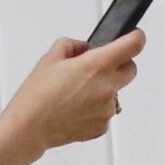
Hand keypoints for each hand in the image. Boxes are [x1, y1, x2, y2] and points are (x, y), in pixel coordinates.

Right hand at [0, 25, 144, 164]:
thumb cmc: (36, 95)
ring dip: (104, 89)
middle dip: (119, 64)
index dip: (135, 37)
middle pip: (131, 69)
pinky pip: (105, 112)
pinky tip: (75, 109)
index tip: (132, 36)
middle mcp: (107, 87)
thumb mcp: (50, 58)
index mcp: (97, 65)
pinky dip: (95, 109)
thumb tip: (84, 48)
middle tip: (97, 67)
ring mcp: (107, 109)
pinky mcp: (102, 127)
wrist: (28, 128)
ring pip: (116, 93)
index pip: (134, 45)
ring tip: (76, 94)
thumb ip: (72, 46)